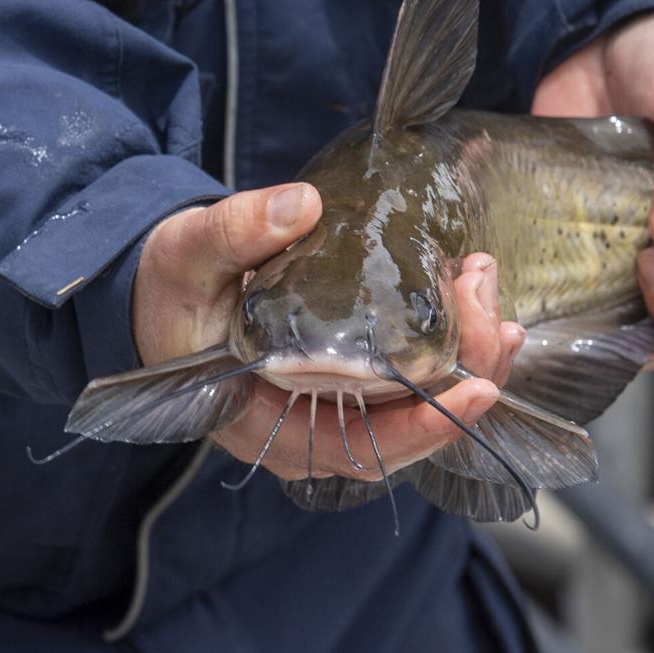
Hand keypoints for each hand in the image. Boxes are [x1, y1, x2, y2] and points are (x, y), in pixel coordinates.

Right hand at [133, 185, 524, 479]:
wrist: (165, 290)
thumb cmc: (172, 289)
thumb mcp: (188, 256)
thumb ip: (235, 232)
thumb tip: (301, 204)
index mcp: (274, 425)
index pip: (366, 447)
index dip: (427, 426)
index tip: (478, 387)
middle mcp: (319, 427)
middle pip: (414, 424)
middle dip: (466, 369)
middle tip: (487, 304)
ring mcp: (343, 404)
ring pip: (425, 399)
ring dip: (470, 352)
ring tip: (488, 290)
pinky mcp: (359, 375)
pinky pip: (418, 373)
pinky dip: (454, 340)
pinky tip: (476, 296)